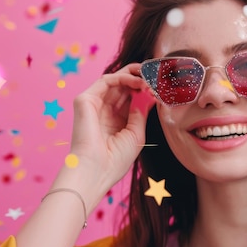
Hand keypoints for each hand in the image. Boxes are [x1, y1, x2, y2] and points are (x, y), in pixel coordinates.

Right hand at [58, 63, 154, 208]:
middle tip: (157, 77)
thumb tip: (149, 93)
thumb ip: (141, 111)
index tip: (161, 88)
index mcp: (115, 120)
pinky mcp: (85, 99)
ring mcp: (94, 104)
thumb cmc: (116, 159)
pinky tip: (139, 83)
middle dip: (141, 79)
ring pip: (115, 80)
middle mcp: (104, 110)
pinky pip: (106, 80)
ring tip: (150, 79)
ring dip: (135, 76)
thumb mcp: (136, 133)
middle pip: (123, 86)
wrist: (97, 170)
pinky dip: (124, 77)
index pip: (131, 97)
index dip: (145, 89)